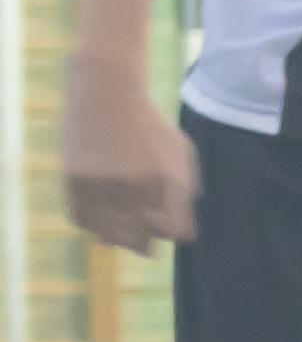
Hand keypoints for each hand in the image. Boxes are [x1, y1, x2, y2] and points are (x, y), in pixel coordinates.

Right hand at [63, 72, 194, 254]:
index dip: (172, 232)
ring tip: (123, 240)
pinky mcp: (75, 180)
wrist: (106, 96)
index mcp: (168, 180)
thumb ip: (186, 193)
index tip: (169, 230)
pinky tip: (99, 228)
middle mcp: (136, 186)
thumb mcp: (180, 153)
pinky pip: (83, 219)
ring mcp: (104, 184)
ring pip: (110, 233)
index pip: (173, 229)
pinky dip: (93, 227)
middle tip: (144, 246)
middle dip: (144, 243)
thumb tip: (183, 236)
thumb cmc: (149, 127)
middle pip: (141, 237)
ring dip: (118, 240)